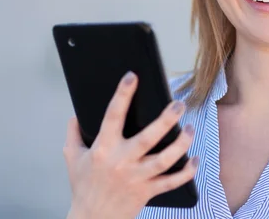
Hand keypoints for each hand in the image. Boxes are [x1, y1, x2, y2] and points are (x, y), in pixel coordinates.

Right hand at [63, 72, 198, 218]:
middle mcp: (121, 162)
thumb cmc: (83, 187)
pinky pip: (172, 182)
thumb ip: (73, 135)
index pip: (112, 116)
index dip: (122, 95)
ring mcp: (136, 178)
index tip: (132, 76)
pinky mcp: (147, 192)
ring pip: (164, 159)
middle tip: (178, 104)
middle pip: (147, 138)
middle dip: (165, 120)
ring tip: (190, 128)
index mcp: (103, 149)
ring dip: (181, 144)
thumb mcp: (73, 158)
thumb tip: (75, 115)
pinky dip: (186, 171)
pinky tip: (195, 158)